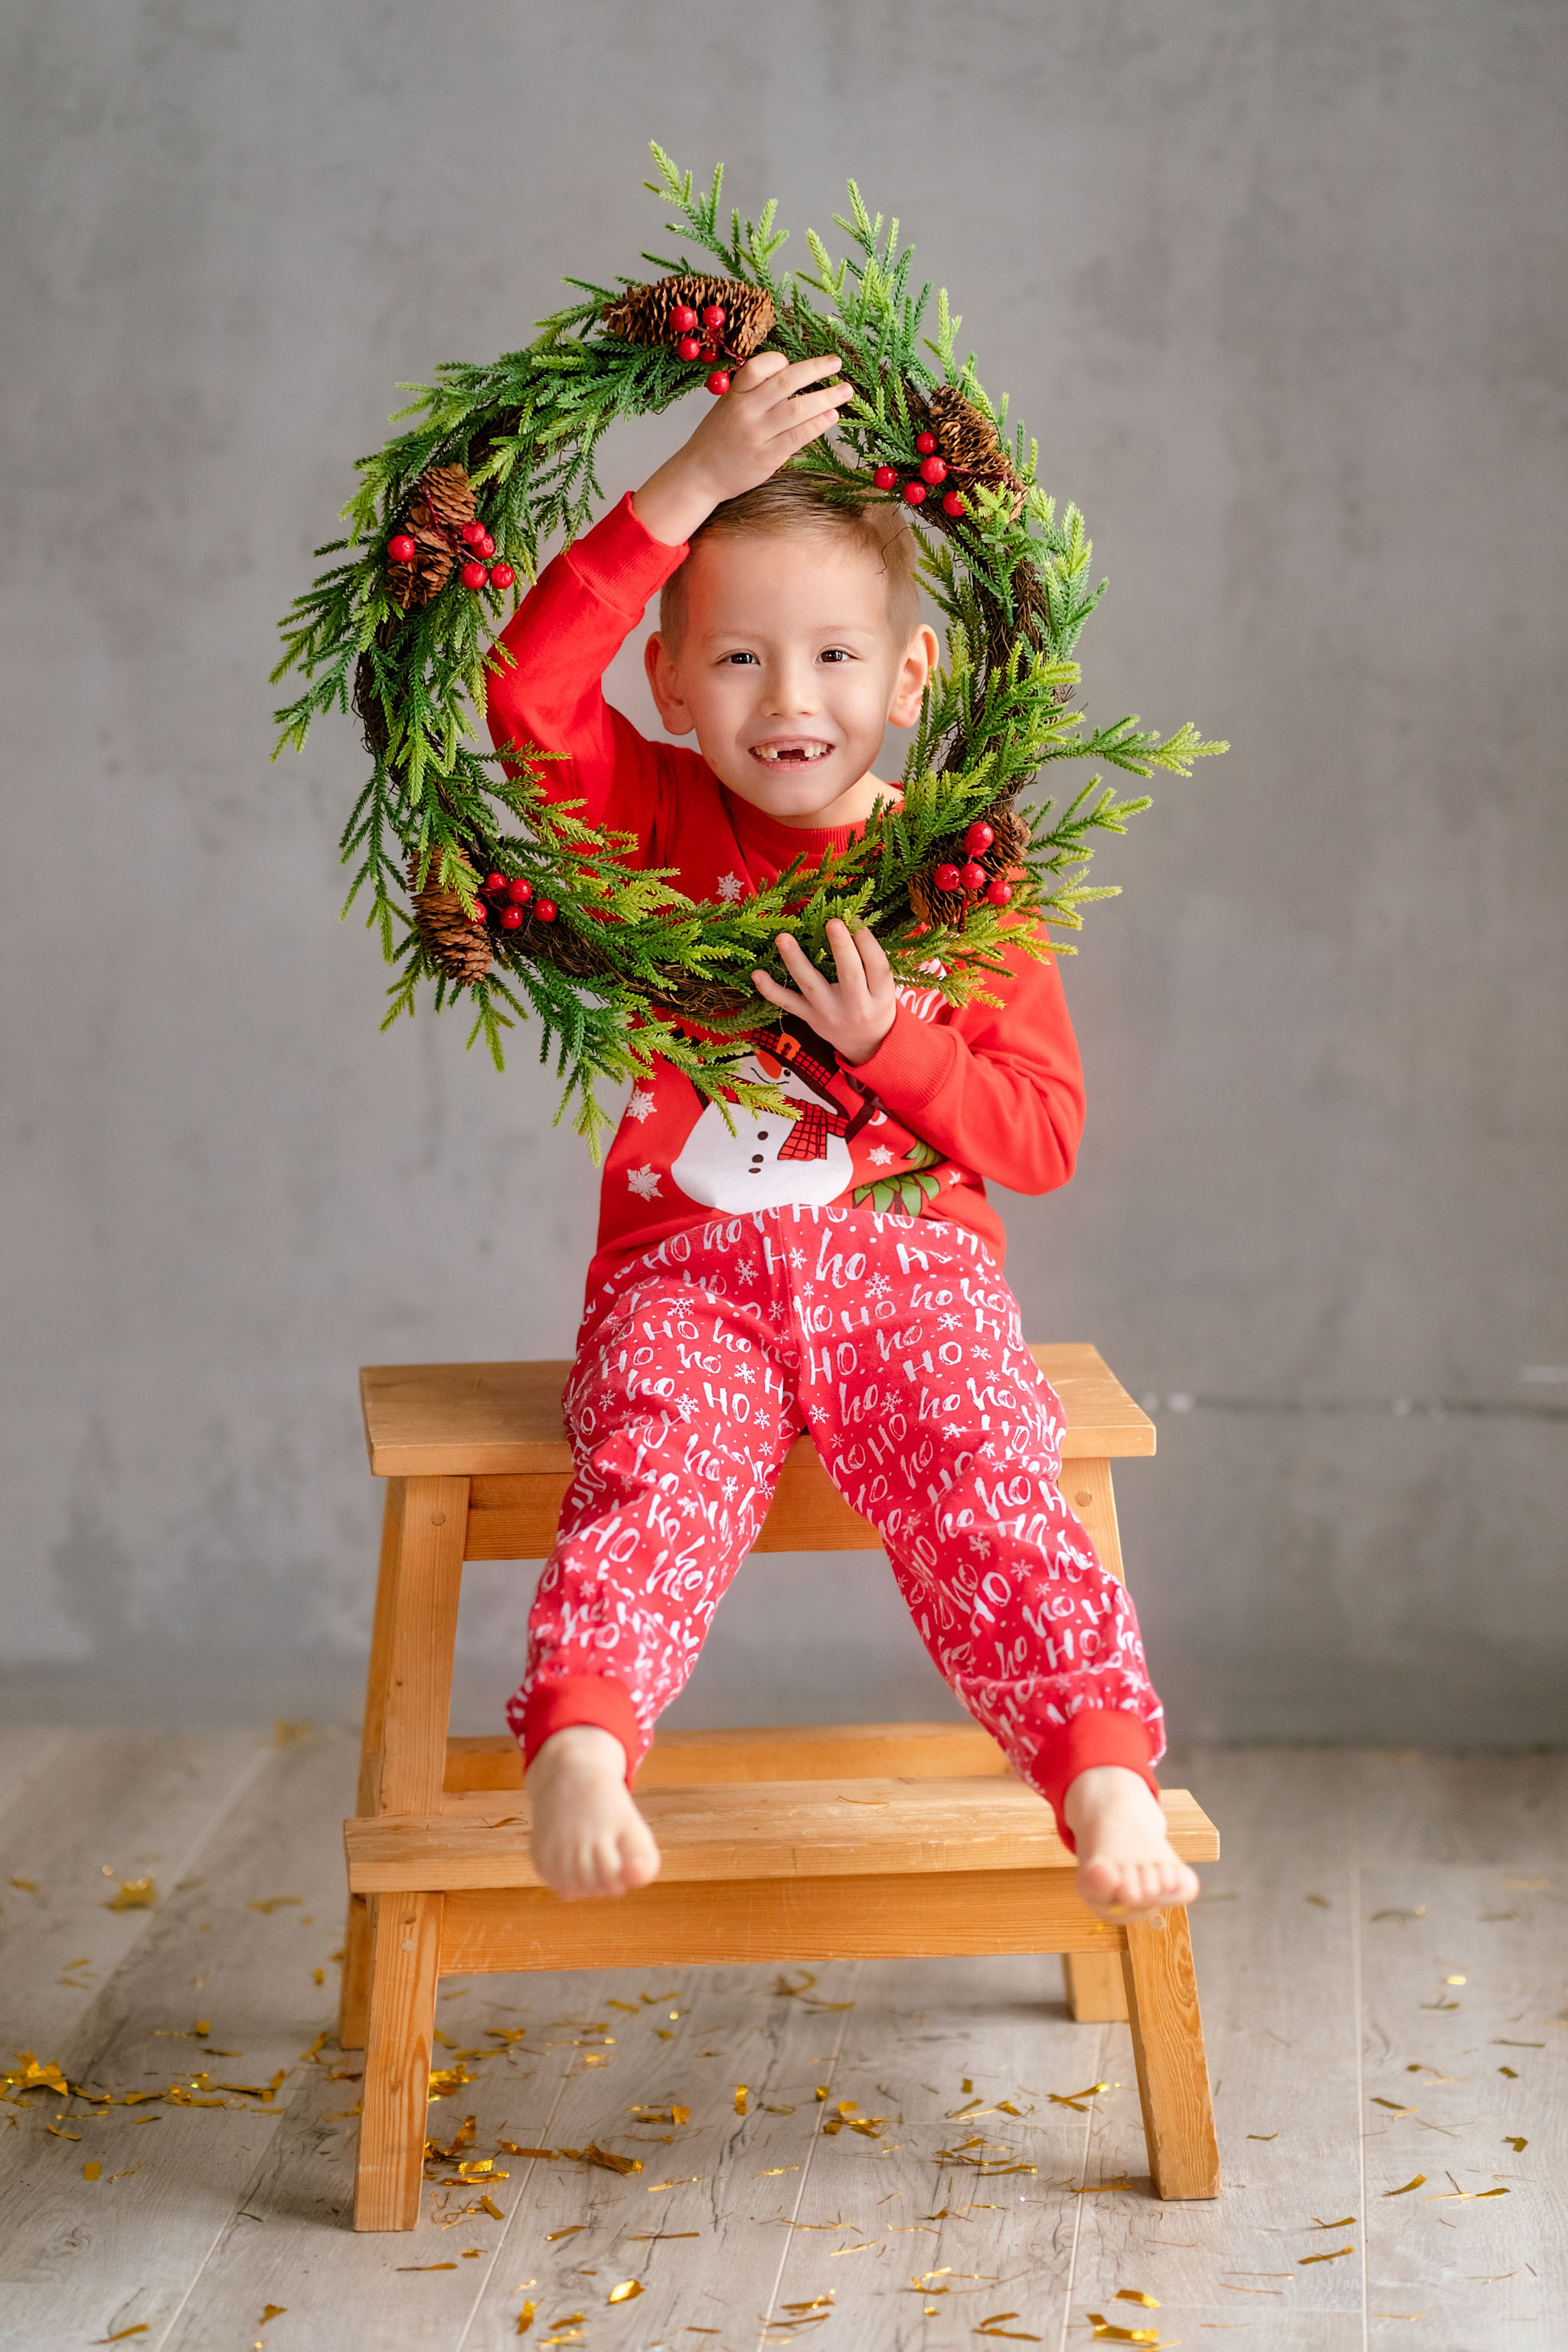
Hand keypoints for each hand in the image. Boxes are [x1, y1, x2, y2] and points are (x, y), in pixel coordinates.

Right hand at [632, 351, 856, 546]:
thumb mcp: (728, 406)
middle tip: (836, 363)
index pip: (758, 367)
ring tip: (845, 391)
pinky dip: (817, 424)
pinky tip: (832, 416)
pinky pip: (797, 437)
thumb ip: (754, 392)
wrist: (699, 475)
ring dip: (825, 398)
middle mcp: (745, 411)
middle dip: (814, 369)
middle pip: (784, 383)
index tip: (791, 362)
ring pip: (796, 409)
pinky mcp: (767, 457)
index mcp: (735, 394)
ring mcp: (756, 435)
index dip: (778, 361)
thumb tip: (793, 375)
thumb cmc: (718, 438)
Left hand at [752, 918, 896, 1065]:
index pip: (877, 966)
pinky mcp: (809, 1017)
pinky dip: (770, 990)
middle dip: (841, 948)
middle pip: (850, 975)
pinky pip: (788, 1003)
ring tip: (783, 938)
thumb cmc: (874, 1003)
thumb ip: (872, 960)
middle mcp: (856, 1006)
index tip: (854, 919)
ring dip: (796, 961)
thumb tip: (853, 922)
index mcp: (880, 995)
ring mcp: (829, 1012)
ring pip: (812, 985)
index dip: (867, 942)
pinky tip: (757, 974)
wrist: (865, 1043)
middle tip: (833, 922)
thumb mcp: (883, 987)